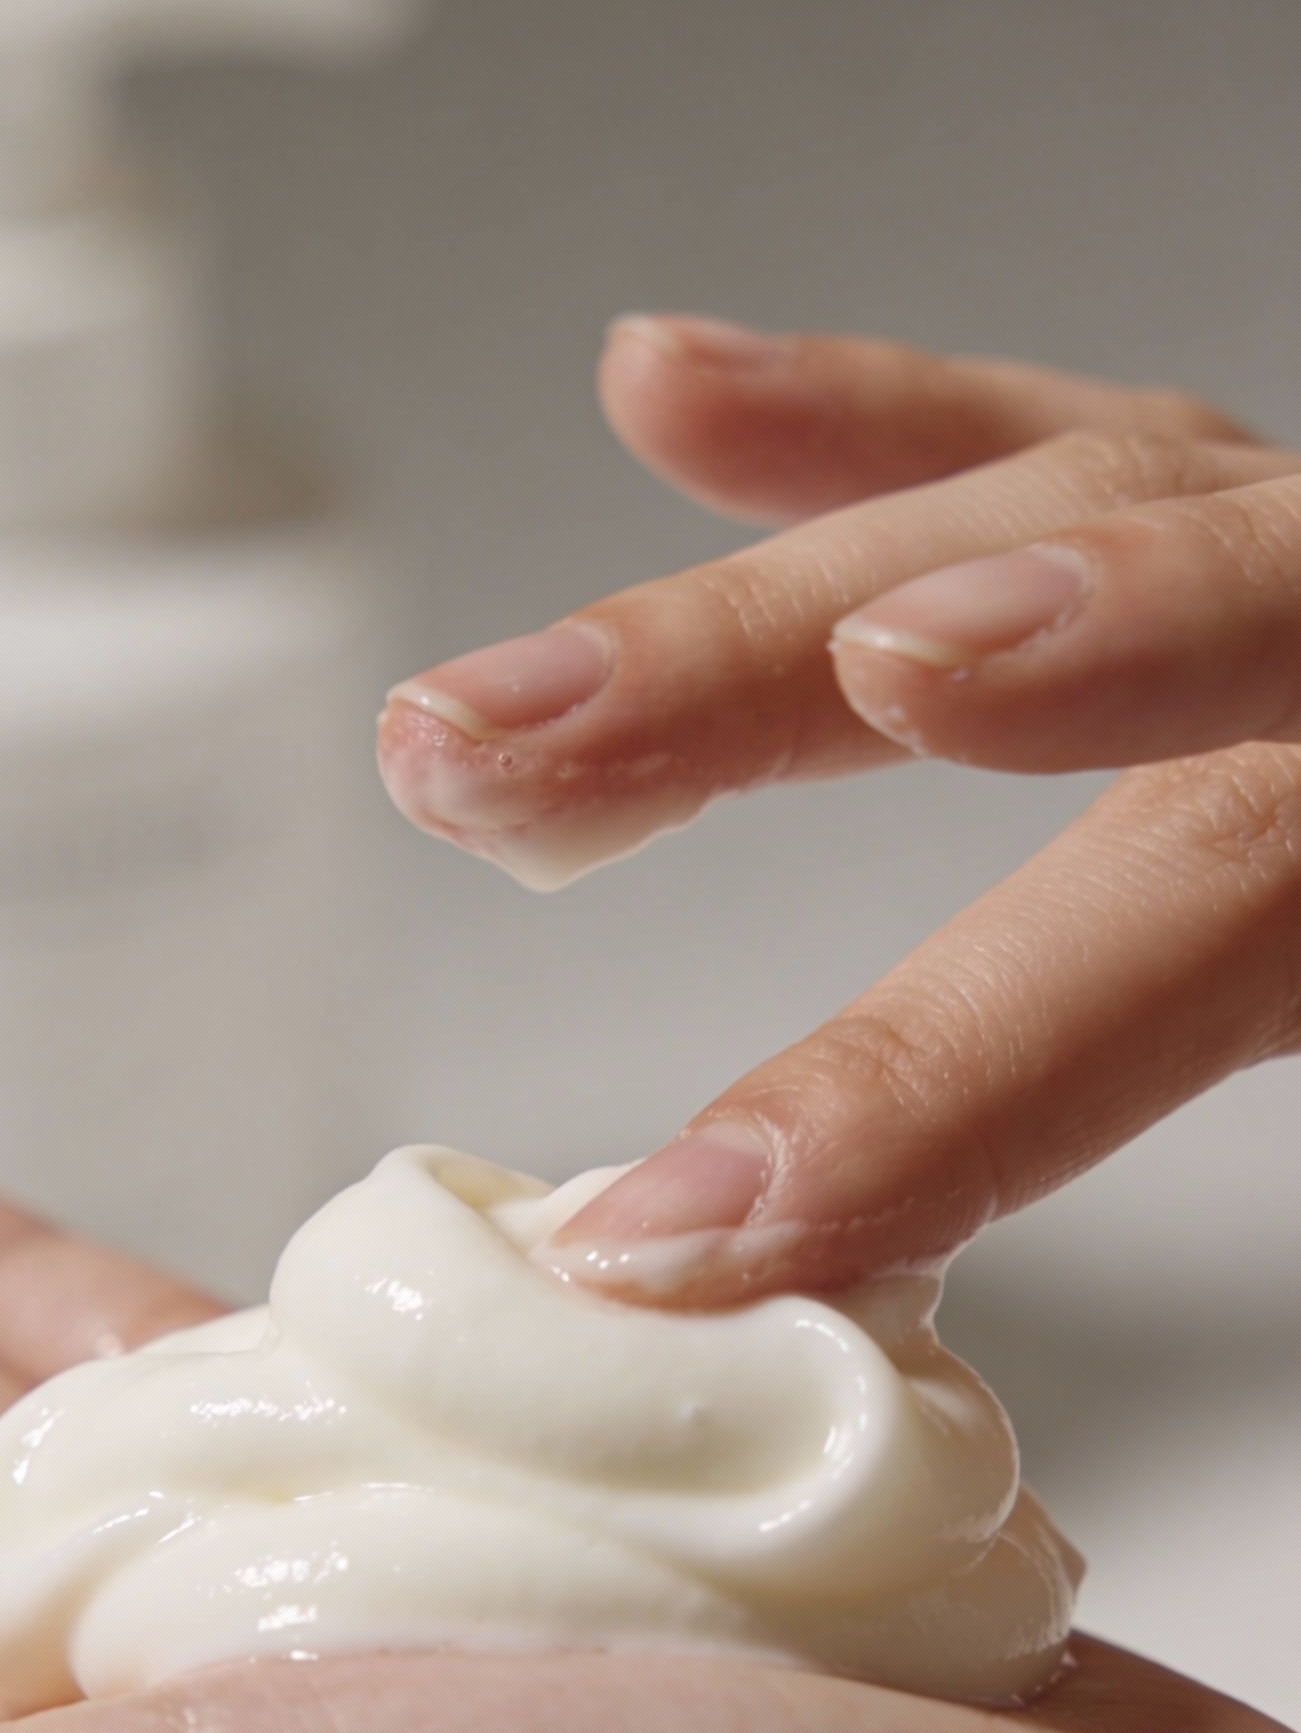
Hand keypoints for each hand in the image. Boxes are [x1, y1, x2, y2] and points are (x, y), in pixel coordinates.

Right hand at [378, 319, 1299, 1301]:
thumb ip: (1169, 1082)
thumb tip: (895, 1331)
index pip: (1181, 934)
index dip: (929, 1086)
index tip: (690, 1221)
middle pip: (1088, 623)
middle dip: (769, 704)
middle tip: (516, 794)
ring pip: (1052, 492)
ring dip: (740, 595)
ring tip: (505, 695)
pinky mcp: (1239, 493)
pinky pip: (1058, 418)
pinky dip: (859, 421)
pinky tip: (662, 401)